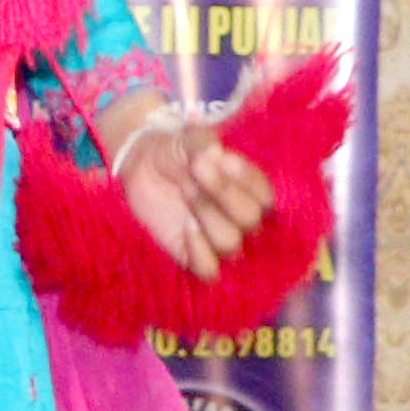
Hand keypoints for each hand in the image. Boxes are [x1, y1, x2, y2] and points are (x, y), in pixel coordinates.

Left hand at [105, 105, 272, 272]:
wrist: (143, 166)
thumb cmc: (178, 153)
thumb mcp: (191, 140)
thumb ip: (205, 143)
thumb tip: (215, 154)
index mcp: (252, 192)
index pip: (267, 196)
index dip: (246, 179)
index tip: (221, 157)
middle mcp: (242, 219)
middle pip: (250, 220)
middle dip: (222, 194)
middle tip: (196, 172)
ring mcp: (218, 239)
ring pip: (230, 243)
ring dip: (207, 216)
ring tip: (186, 194)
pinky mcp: (193, 256)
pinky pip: (209, 270)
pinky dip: (200, 252)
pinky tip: (186, 227)